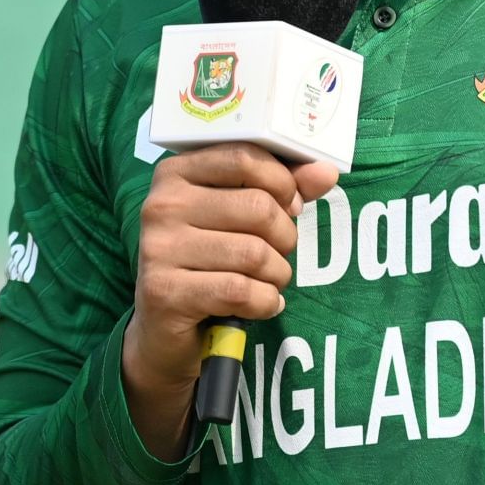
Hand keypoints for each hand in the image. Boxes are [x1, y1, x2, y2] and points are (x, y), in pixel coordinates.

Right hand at [121, 143, 337, 457]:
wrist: (163, 327)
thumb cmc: (208, 260)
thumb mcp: (240, 218)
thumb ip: (282, 189)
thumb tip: (326, 171)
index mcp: (176, 172)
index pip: (244, 156)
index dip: (282, 181)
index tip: (290, 204)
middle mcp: (162, 204)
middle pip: (257, 207)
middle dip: (285, 236)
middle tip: (279, 251)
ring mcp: (158, 248)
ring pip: (254, 253)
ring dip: (277, 274)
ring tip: (269, 281)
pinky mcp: (164, 292)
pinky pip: (240, 291)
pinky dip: (264, 302)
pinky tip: (260, 304)